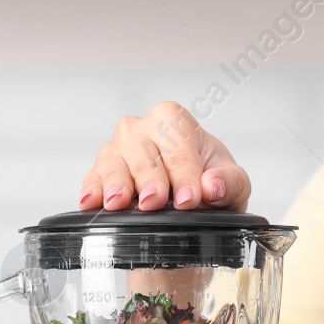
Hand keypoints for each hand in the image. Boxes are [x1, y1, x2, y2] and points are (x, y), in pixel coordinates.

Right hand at [79, 101, 251, 213]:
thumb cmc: (208, 182)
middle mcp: (141, 129)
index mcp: (173, 120)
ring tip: (118, 203)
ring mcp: (117, 150)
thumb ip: (229, 183)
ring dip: (117, 184)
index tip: (189, 199)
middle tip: (154, 202)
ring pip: (114, 164)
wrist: (189, 198)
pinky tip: (91, 203)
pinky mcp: (100, 172)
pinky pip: (93, 179)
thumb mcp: (232, 184)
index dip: (184, 174)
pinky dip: (92, 191)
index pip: (178, 147)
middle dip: (150, 179)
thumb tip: (212, 186)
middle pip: (143, 153)